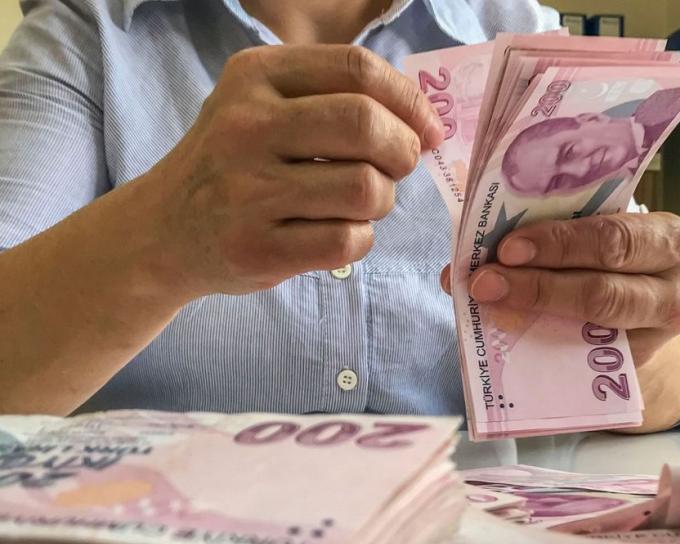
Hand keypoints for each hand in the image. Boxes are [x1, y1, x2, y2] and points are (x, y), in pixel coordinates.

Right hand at [141, 45, 442, 299]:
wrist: (161, 231)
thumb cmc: (230, 164)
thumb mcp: (262, 106)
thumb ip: (334, 98)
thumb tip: (424, 123)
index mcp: (255, 76)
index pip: (357, 68)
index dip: (409, 100)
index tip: (427, 129)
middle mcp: (246, 126)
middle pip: (366, 125)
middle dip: (403, 150)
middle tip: (398, 167)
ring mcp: (247, 190)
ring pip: (365, 188)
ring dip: (382, 200)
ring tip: (360, 203)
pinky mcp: (256, 248)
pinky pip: (347, 240)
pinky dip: (360, 238)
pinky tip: (338, 233)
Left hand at [441, 213, 679, 364]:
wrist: (644, 320)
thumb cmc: (610, 263)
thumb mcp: (596, 239)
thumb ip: (550, 235)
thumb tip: (471, 253)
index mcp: (668, 238)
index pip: (612, 237)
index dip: (559, 242)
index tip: (507, 248)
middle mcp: (674, 289)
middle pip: (602, 288)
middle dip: (537, 283)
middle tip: (485, 280)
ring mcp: (658, 338)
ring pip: (595, 326)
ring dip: (533, 313)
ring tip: (488, 303)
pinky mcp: (635, 370)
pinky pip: (585, 363)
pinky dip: (538, 345)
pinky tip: (503, 336)